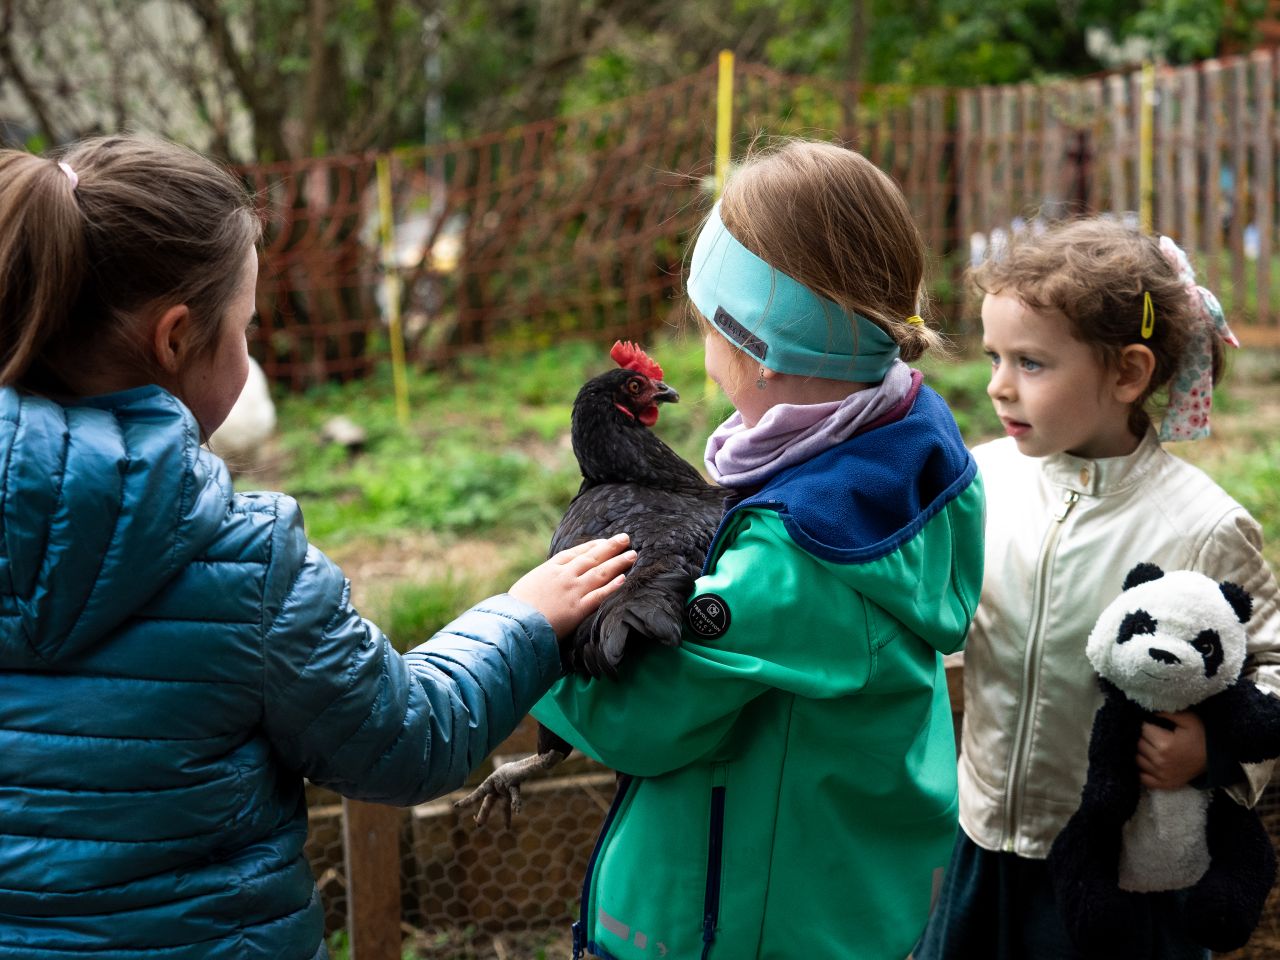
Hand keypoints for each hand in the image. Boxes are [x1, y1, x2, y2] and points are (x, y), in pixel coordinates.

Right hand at [509, 534, 635, 639]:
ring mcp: (572, 591)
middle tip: (625, 539)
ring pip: (600, 573)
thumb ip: (544, 578)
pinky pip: (599, 595)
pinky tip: (624, 579)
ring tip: (632, 555)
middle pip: (592, 558)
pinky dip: (612, 586)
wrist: (513, 624)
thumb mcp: (529, 584)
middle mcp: (564, 576)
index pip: (576, 553)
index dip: (593, 546)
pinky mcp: (577, 609)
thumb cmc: (516, 607)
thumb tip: (553, 577)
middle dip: (610, 547)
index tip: (605, 541)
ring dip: (618, 562)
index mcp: (550, 568)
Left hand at [1136, 711, 1206, 789]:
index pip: (1142, 729)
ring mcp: (1161, 775)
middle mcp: (1160, 760)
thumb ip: (1166, 713)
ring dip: (1141, 752)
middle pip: (1138, 744)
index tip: (1150, 722)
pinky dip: (1142, 770)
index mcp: (1164, 743)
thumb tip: (1147, 710)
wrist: (1216, 759)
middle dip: (1142, 737)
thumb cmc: (1201, 737)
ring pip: (1137, 759)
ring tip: (1150, 746)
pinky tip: (1147, 762)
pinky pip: (1143, 778)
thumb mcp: (1188, 719)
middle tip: (1151, 734)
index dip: (1145, 723)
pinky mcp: (1164, 785)